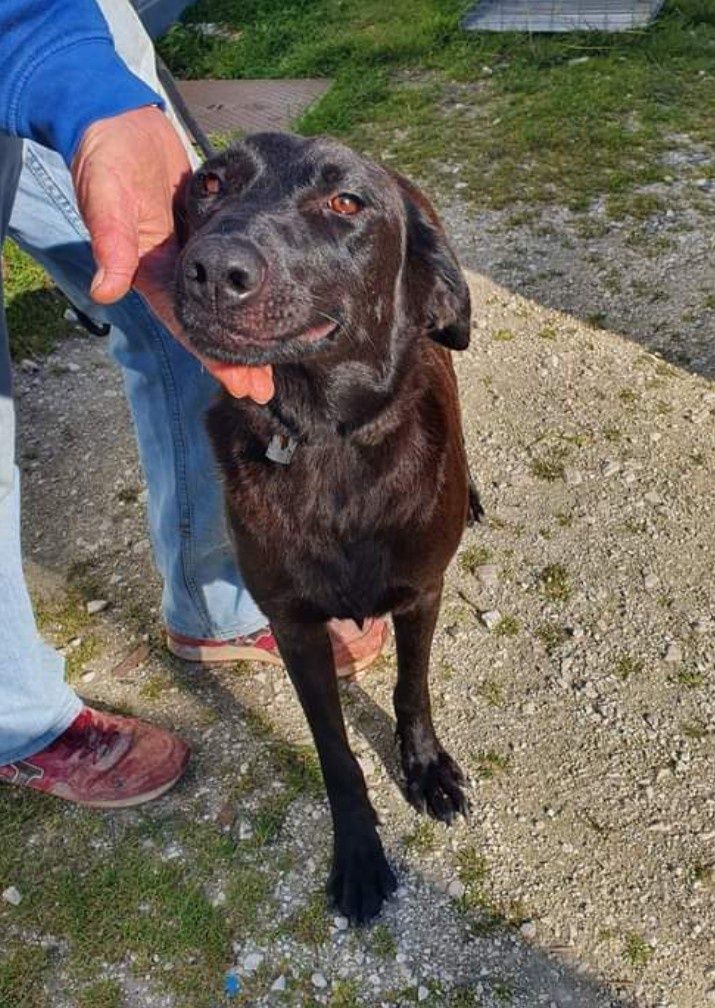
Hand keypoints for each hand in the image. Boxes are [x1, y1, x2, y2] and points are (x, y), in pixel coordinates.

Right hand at [71, 106, 273, 402]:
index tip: (244, 385)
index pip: (189, 328)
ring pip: (228, 304)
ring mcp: (192, 255)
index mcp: (151, 274)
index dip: (215, 359)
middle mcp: (175, 273)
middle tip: (266, 388)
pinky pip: (232, 271)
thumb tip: (105, 290)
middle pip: (213, 326)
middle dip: (238, 358)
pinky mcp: (206, 235)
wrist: (118, 121)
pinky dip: (252, 290)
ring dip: (250, 330)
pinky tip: (275, 303)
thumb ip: (111, 242)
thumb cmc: (107, 158)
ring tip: (279, 353)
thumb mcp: (107, 197)